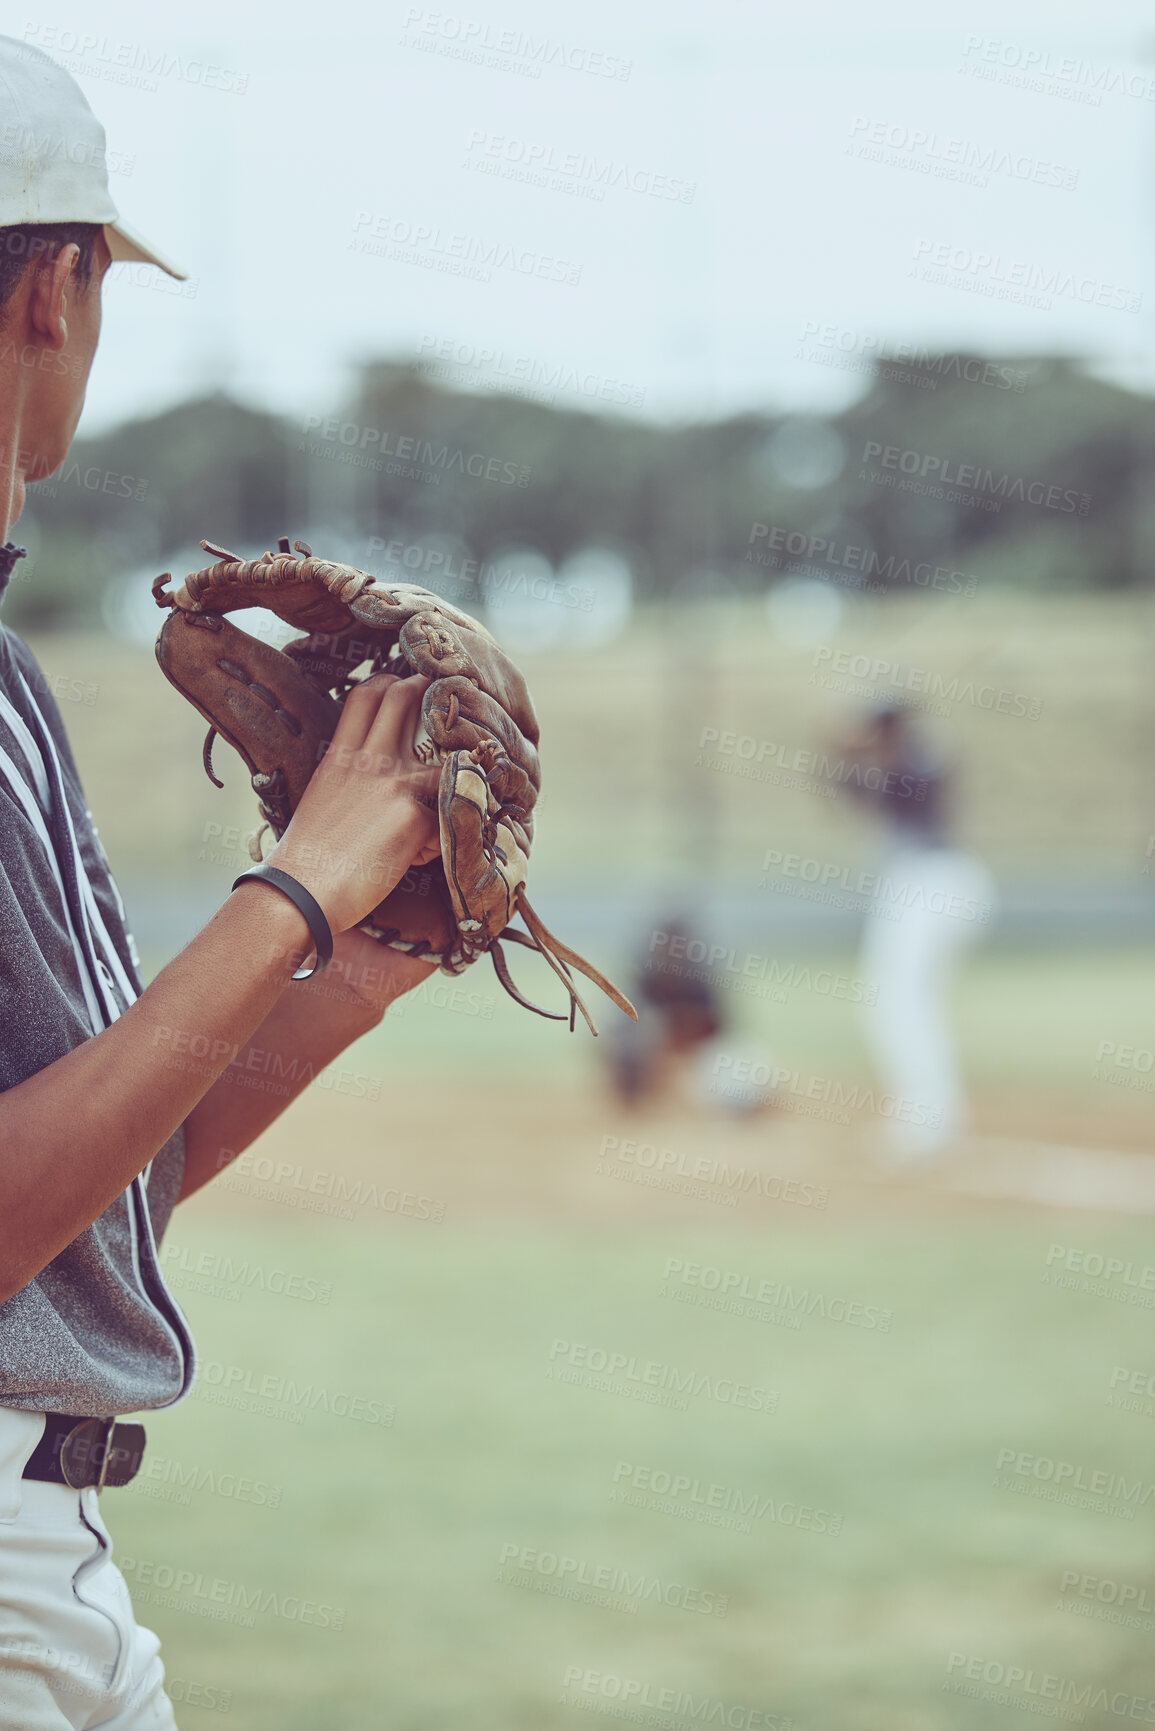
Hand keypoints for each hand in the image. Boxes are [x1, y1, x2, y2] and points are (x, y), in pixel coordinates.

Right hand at [265, 673, 440, 933]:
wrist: (299, 894)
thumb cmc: (306, 862)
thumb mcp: (321, 802)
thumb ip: (349, 781)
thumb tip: (378, 791)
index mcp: (340, 756)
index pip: (368, 694)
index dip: (391, 685)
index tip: (406, 692)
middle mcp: (368, 760)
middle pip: (405, 697)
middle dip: (430, 696)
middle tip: (448, 714)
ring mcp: (394, 783)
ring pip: (446, 751)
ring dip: (456, 770)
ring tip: (452, 797)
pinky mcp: (414, 816)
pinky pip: (450, 813)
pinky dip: (444, 834)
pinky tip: (422, 857)